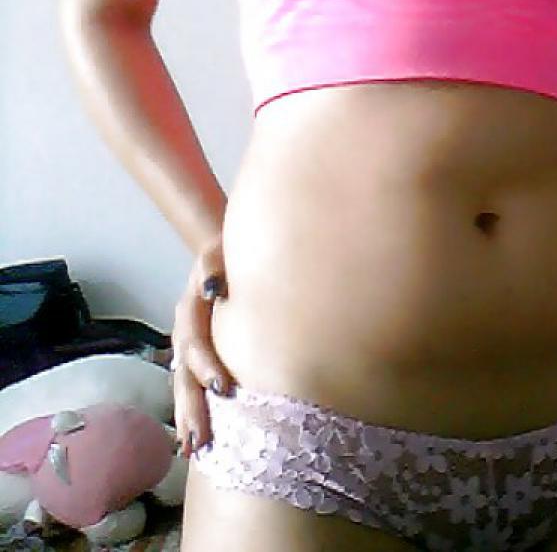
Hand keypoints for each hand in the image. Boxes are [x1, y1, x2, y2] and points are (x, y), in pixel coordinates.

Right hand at [172, 236, 233, 457]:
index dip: (206, 366)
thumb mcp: (218, 252)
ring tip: (194, 450)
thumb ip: (213, 267)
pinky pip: (191, 391)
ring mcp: (187, 350)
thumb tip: (212, 289)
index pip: (195, 344)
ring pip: (183, 390)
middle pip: (183, 377)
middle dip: (193, 409)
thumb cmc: (227, 255)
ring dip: (188, 420)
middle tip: (204, 439)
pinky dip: (191, 416)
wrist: (222, 256)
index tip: (224, 389)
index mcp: (189, 312)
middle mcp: (184, 335)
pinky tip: (195, 444)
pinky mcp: (197, 360)